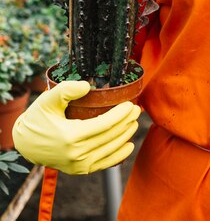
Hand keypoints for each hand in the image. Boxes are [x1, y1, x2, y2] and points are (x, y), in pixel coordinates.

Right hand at [12, 81, 140, 174]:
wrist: (26, 143)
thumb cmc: (39, 117)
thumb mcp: (48, 99)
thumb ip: (66, 89)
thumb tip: (86, 86)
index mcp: (70, 136)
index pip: (105, 125)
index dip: (121, 114)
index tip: (131, 104)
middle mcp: (76, 154)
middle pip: (111, 136)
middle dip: (127, 122)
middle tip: (137, 109)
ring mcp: (78, 165)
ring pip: (110, 149)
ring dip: (126, 135)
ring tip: (135, 122)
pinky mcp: (79, 170)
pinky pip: (104, 164)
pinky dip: (118, 155)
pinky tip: (128, 145)